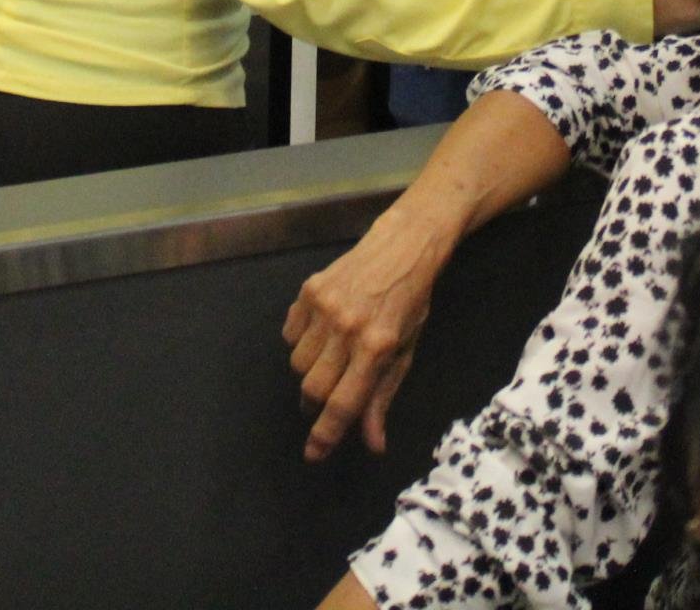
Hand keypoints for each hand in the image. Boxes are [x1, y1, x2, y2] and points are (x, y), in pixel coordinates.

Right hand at [285, 204, 454, 461]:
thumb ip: (383, 398)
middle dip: (314, 405)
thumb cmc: (409, 304)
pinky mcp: (308, 289)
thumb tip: (373, 444)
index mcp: (377, 346)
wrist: (402, 246)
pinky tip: (322, 332)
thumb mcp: (405, 352)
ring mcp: (324, 306)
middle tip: (324, 402)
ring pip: (298, 363)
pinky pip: (290, 334)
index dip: (327, 434)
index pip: (344, 403)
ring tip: (330, 357)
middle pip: (313, 388)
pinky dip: (301, 343)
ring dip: (310, 372)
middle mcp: (348, 328)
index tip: (313, 454)